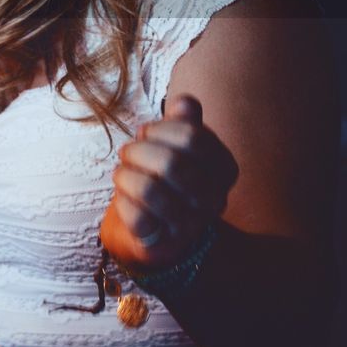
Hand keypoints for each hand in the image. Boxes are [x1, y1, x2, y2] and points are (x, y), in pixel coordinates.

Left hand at [100, 94, 238, 270]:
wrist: (151, 229)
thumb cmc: (163, 179)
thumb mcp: (174, 144)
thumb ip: (183, 122)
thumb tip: (186, 102)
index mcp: (224, 168)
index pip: (193, 137)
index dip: (160, 129)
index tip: (146, 133)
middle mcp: (214, 199)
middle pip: (170, 163)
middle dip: (138, 151)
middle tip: (127, 152)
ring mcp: (190, 225)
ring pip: (150, 190)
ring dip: (125, 175)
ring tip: (121, 174)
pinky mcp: (162, 244)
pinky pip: (136, 216)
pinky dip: (122, 201)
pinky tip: (123, 198)